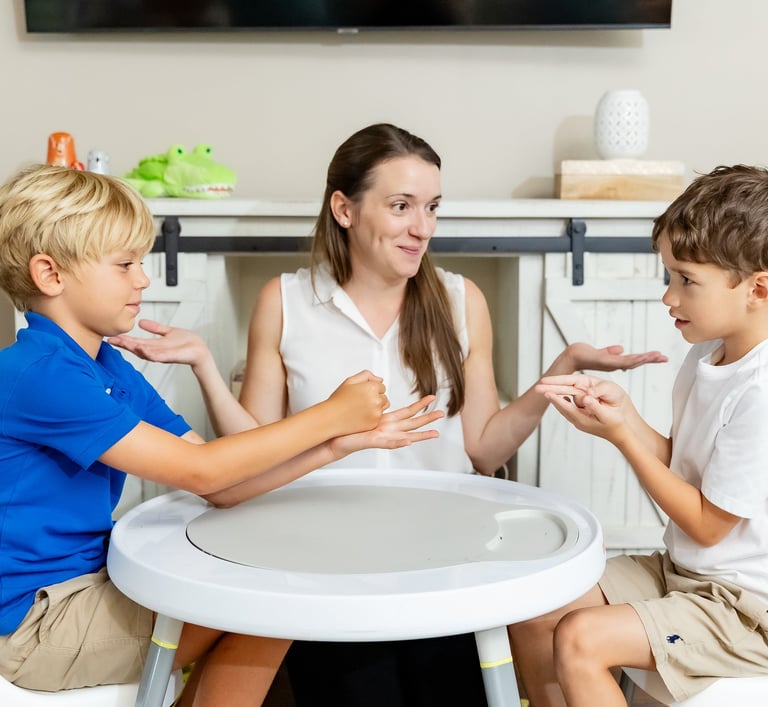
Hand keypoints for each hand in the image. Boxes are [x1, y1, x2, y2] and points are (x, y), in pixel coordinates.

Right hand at [107, 319, 209, 367]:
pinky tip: (142, 348)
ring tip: (123, 342)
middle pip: (137, 347)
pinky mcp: (171, 356)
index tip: (112, 336)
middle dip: (125, 344)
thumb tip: (141, 322)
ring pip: (145, 352)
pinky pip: (158, 355)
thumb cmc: (187, 343)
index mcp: (154, 344)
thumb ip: (155, 328)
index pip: (136, 341)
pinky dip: (150, 353)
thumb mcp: (168, 332)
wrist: (200, 351)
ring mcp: (163, 354)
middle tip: (112, 340)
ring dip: (134, 348)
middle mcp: (156, 350)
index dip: (124, 339)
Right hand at [326, 370, 388, 433]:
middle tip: (361, 401)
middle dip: (376, 397)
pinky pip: (378, 418)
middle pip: (384, 397)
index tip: (363, 392)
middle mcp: (376, 401)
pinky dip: (372, 417)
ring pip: (383, 408)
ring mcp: (376, 413)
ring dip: (376, 407)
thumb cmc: (338, 401)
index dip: (371, 389)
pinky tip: (360, 416)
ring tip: (361, 408)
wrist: (331, 418)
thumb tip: (379, 379)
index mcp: (371, 388)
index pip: (382, 386)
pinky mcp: (374, 424)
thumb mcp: (350, 381)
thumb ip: (366, 375)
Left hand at [329, 395, 443, 456]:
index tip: (431, 397)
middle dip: (428, 419)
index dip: (420, 404)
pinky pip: (389, 443)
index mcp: (388, 420)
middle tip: (442, 414)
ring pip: (407, 436)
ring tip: (435, 433)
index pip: (408, 411)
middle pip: (413, 423)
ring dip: (421, 435)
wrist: (336, 436)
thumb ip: (373, 393)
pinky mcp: (375, 442)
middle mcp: (389, 429)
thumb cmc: (350, 424)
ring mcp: (384, 437)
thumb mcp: (364, 405)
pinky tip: (408, 440)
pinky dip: (399, 442)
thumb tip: (381, 383)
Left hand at [535, 373, 629, 442]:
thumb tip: (586, 398)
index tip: (546, 391)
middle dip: (550, 395)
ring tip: (545, 390)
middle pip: (561, 405)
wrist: (623, 434)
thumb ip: (596, 407)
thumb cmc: (617, 424)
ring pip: (564, 406)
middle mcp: (578, 420)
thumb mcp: (608, 415)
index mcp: (582, 419)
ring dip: (556, 398)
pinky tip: (564, 397)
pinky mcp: (583, 418)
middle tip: (538, 389)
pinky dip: (565, 402)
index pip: (565, 407)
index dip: (556, 398)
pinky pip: (570, 408)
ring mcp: (579, 420)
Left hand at [559, 343, 667, 373]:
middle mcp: (615, 364)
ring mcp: (611, 364)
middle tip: (665, 358)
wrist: (572, 357)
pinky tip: (643, 357)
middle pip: (636, 362)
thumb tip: (621, 349)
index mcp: (615, 362)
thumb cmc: (584, 355)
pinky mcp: (606, 361)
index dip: (646, 358)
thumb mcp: (601, 352)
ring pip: (632, 362)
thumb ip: (611, 351)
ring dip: (646, 359)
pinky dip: (634, 359)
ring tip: (659, 356)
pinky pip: (623, 361)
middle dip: (651, 360)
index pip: (634, 360)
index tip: (659, 356)